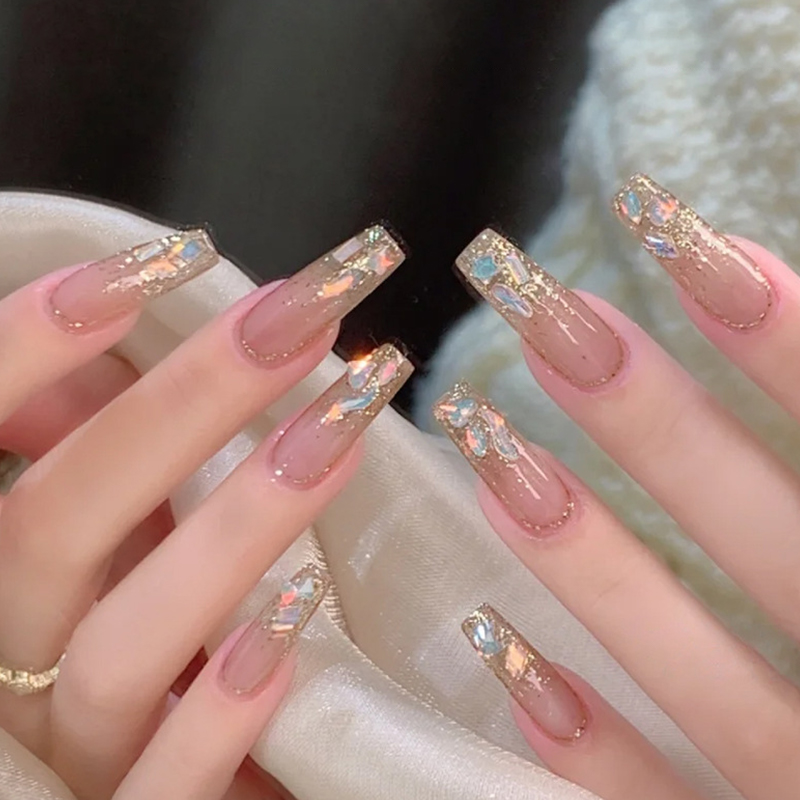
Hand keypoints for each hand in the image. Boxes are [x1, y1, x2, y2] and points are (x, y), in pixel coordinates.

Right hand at [0, 225, 408, 798]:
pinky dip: (221, 709)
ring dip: (231, 531)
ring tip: (341, 430)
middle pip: (56, 519)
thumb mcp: (126, 536)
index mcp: (7, 570)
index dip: (32, 344)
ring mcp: (70, 751)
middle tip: (303, 315)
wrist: (176, 777)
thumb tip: (124, 321)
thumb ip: (118, 447)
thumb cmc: (153, 638)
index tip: (155, 259)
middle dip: (182, 404)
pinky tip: (293, 625)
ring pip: (115, 645)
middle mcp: (12, 651)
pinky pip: (162, 786)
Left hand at [435, 174, 799, 799]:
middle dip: (655, 420)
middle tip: (542, 311)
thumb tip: (758, 294)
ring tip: (486, 448)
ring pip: (704, 678)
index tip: (673, 230)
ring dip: (593, 562)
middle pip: (770, 538)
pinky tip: (501, 653)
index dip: (781, 330)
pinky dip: (593, 750)